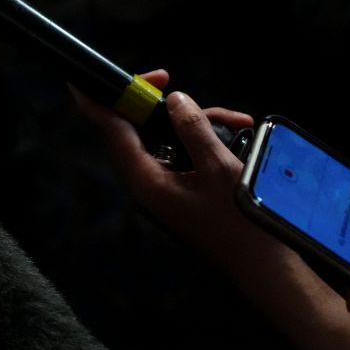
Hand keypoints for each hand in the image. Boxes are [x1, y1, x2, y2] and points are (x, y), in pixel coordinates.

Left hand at [74, 77, 349, 349]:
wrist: (265, 270)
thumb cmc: (240, 224)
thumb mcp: (218, 167)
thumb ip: (192, 128)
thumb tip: (174, 100)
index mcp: (146, 181)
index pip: (112, 133)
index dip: (99, 103)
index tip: (84, 80)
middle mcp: (148, 185)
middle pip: (139, 131)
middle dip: (161, 104)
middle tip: (169, 79)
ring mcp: (166, 191)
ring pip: (168, 140)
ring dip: (197, 122)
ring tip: (236, 119)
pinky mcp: (184, 194)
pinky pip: (185, 157)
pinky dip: (207, 142)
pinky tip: (237, 134)